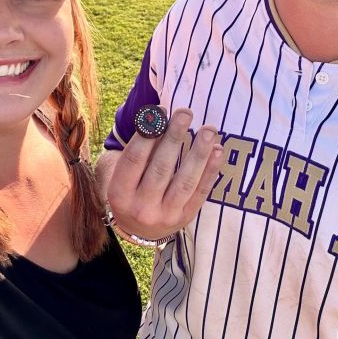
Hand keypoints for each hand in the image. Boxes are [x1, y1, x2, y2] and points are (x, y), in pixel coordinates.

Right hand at [107, 108, 223, 240]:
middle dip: (175, 137)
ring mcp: (166, 216)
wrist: (138, 228)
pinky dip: (211, 171)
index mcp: (120, 193)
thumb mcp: (122, 172)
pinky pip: (201, 192)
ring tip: (209, 130)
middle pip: (160, 168)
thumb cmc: (130, 187)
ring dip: (199, 153)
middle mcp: (141, 207)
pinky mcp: (186, 218)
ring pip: (185, 182)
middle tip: (185, 113)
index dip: (148, 133)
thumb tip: (157, 116)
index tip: (161, 110)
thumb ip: (138, 148)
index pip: (134, 159)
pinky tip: (218, 151)